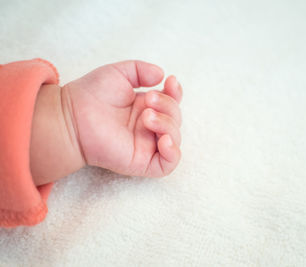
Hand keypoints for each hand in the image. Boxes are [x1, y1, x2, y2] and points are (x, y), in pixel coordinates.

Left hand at [62, 60, 181, 176]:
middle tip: (148, 100)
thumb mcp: (119, 73)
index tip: (170, 81)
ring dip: (167, 124)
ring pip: (174, 139)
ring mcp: (146, 145)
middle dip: (168, 106)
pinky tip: (163, 140)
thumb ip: (141, 70)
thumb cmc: (91, 94)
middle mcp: (148, 127)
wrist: (72, 115)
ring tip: (147, 116)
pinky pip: (168, 164)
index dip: (176, 93)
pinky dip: (172, 152)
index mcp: (145, 108)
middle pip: (175, 119)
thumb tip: (162, 75)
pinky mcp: (141, 162)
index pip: (172, 103)